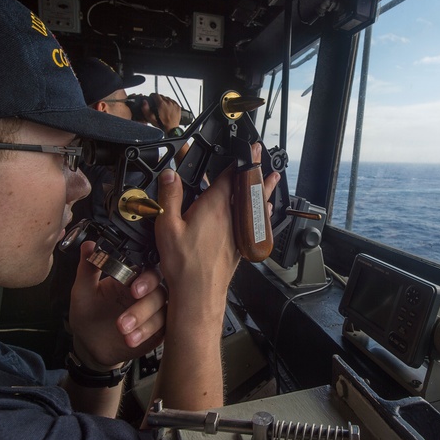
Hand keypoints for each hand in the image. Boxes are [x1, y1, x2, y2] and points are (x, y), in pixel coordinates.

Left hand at [68, 241, 166, 369]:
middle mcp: (146, 293)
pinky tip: (131, 339)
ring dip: (144, 321)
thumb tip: (89, 245)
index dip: (146, 279)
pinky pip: (161, 330)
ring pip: (162, 312)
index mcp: (132, 278)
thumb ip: (88, 268)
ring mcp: (153, 313)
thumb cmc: (87, 314)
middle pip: (159, 292)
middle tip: (128, 315)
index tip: (133, 289)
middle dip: (146, 304)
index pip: (148, 271)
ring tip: (123, 330)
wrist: (89, 345)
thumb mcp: (83, 291)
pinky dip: (147, 334)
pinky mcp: (156, 332)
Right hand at [143, 93, 181, 131]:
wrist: (171, 129)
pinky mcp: (178, 107)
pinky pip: (173, 102)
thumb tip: (144, 102)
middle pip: (162, 96)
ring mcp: (174, 104)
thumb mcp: (151, 118)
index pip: (155, 95)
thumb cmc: (162, 124)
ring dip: (164, 101)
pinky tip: (168, 108)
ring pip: (168, 98)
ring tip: (162, 106)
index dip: (152, 95)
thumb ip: (146, 109)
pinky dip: (170, 103)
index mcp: (161, 104)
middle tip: (156, 104)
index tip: (151, 97)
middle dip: (158, 99)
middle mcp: (168, 102)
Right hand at [154, 142, 279, 321]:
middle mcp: (231, 216)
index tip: (248, 146)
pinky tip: (267, 211)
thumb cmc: (184, 265)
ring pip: (255, 203)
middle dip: (255, 168)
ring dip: (264, 188)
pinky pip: (256, 223)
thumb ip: (169, 197)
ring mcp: (238, 230)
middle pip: (247, 186)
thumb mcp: (166, 226)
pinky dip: (263, 212)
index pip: (231, 175)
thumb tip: (170, 175)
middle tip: (263, 154)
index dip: (240, 159)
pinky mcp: (240, 245)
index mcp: (215, 206)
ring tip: (273, 177)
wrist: (199, 293)